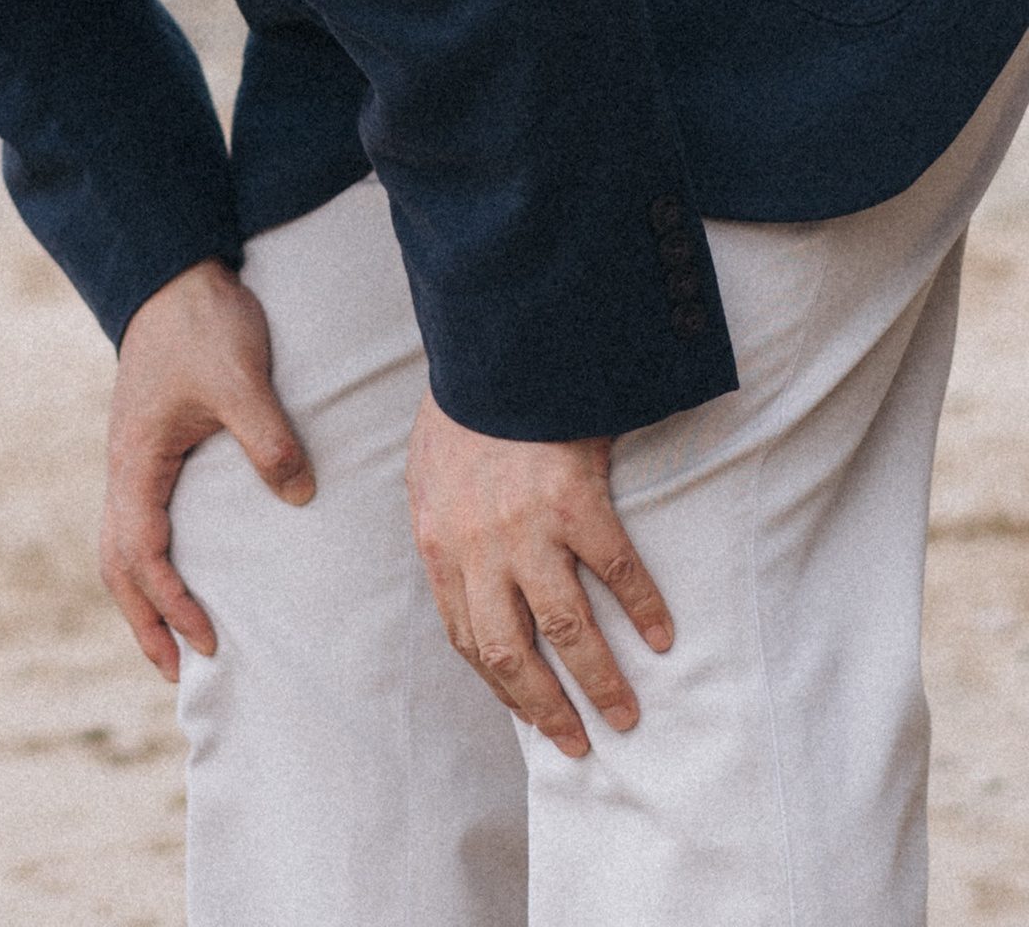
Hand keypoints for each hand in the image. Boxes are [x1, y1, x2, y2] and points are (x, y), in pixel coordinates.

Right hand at [100, 259, 314, 680]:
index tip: (210, 640)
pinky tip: (182, 572)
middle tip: (179, 675)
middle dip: (144, 622)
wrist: (173, 270)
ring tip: (174, 641)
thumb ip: (268, 438)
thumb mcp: (241, 377)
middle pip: (117, 564)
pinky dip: (151, 562)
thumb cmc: (201, 322)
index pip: (143, 554)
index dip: (173, 604)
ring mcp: (134, 457)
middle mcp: (126, 467)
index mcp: (137, 460)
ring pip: (121, 544)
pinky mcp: (150, 446)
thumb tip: (299, 499)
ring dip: (143, 597)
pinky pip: (140, 521)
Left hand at [405, 391, 671, 757]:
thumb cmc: (463, 411)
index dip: (502, 687)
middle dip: (547, 708)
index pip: (468, 639)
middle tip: (580, 743)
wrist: (494, 350)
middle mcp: (479, 548)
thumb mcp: (430, 474)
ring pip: (568, 630)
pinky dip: (644, 609)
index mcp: (440, 543)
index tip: (533, 716)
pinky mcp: (574, 503)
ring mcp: (527, 529)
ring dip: (600, 680)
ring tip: (627, 713)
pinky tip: (663, 636)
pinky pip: (617, 573)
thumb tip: (466, 582)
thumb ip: (445, 530)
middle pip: (512, 655)